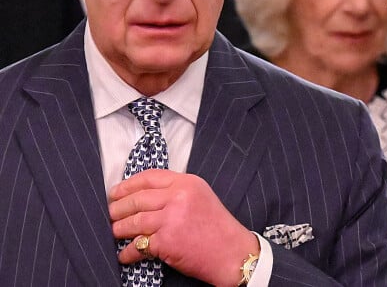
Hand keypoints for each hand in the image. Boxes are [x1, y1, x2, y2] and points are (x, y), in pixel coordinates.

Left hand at [109, 169, 258, 285]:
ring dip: (119, 228)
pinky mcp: (166, 241)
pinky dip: (128, 252)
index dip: (128, 184)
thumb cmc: (217, 226)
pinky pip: (139, 245)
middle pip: (138, 198)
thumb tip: (145, 195)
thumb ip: (177, 190)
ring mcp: (171, 218)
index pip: (150, 177)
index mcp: (187, 182)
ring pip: (135, 221)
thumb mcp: (200, 196)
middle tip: (110, 213)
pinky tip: (124, 254)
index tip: (116, 191)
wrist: (231, 252)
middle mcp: (178, 197)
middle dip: (118, 207)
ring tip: (115, 232)